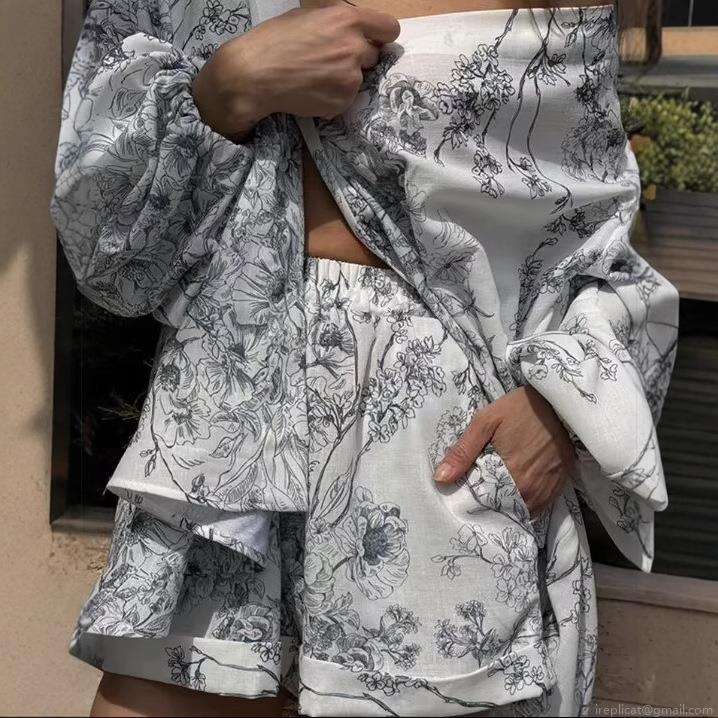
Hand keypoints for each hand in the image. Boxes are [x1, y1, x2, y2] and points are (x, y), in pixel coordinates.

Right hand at [190, 0, 400, 141]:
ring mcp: (351, 76)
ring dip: (344, 79)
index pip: (389, 28)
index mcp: (347, 18)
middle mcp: (354, 46)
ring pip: (360, 79)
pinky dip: (334, 98)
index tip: (373, 42)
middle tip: (331, 62)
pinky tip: (313, 91)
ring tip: (316, 77)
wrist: (255, 75)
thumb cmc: (275, 41)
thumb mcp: (309, 15)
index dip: (380, 37)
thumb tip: (355, 30)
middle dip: (357, 58)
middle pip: (374, 56)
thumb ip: (338, 22)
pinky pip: (347, 99)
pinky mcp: (344, 100)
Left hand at [433, 386, 576, 517]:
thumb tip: (440, 478)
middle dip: (489, 506)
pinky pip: (538, 507)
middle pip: (503, 510)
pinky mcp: (558, 486)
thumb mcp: (485, 422)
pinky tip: (515, 493)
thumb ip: (462, 452)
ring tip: (495, 495)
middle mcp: (530, 490)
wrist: (559, 402)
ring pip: (521, 511)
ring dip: (508, 506)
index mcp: (510, 476)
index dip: (472, 503)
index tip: (462, 498)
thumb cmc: (520, 409)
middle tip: (478, 495)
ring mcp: (546, 490)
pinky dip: (526, 504)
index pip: (484, 504)